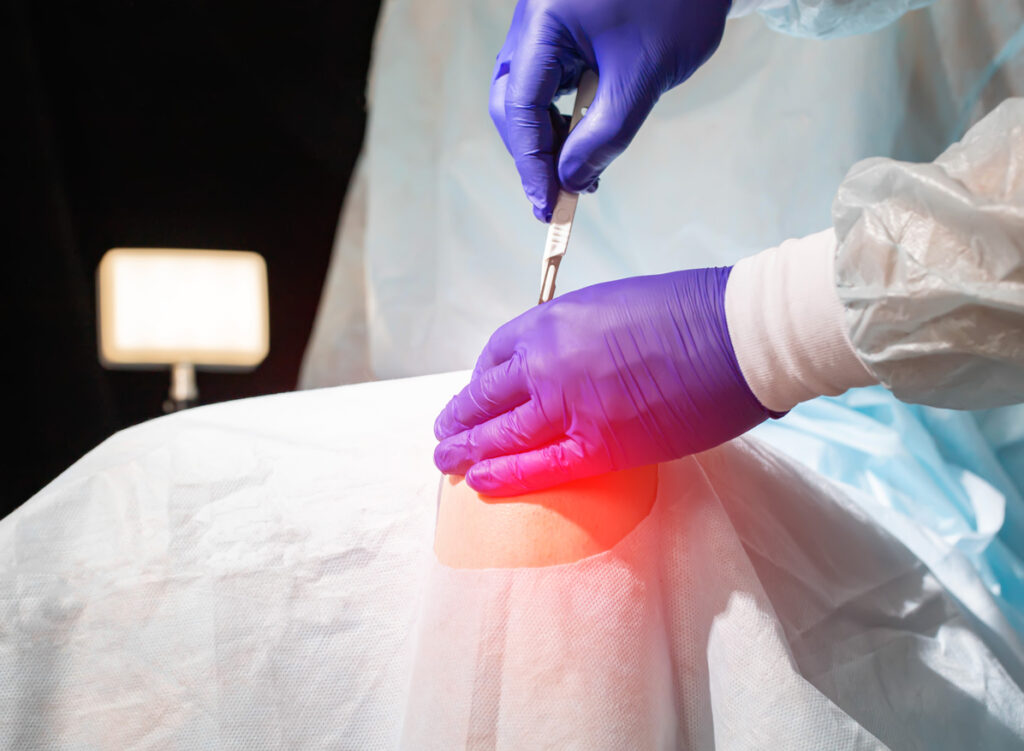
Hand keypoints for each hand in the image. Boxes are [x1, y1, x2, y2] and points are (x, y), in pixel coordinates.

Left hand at [433, 267, 777, 494]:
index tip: (480, 393)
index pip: (497, 355)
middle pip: (487, 396)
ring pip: (501, 433)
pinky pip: (538, 466)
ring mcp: (568, 405)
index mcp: (552, 320)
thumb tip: (565, 364)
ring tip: (447, 462)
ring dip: (467, 449)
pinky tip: (480, 483)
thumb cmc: (690, 310)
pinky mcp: (599, 446)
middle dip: (461, 417)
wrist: (738, 333)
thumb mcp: (613, 304)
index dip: (482, 380)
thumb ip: (577, 335)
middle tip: (445, 431)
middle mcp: (547, 360)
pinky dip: (506, 476)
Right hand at [490, 0, 730, 221]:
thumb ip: (605, 135)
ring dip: (548, 138)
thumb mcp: (642, 78)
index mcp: (545, 21)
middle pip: (512, 99)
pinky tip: (583, 141)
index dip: (531, 161)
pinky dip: (563, 116)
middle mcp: (534, 19)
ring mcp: (547, 24)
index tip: (547, 203)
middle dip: (532, 152)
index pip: (520, 104)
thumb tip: (571, 179)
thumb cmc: (679, 6)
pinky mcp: (564, 31)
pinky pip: (550, 81)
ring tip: (577, 173)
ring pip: (528, 94)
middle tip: (555, 197)